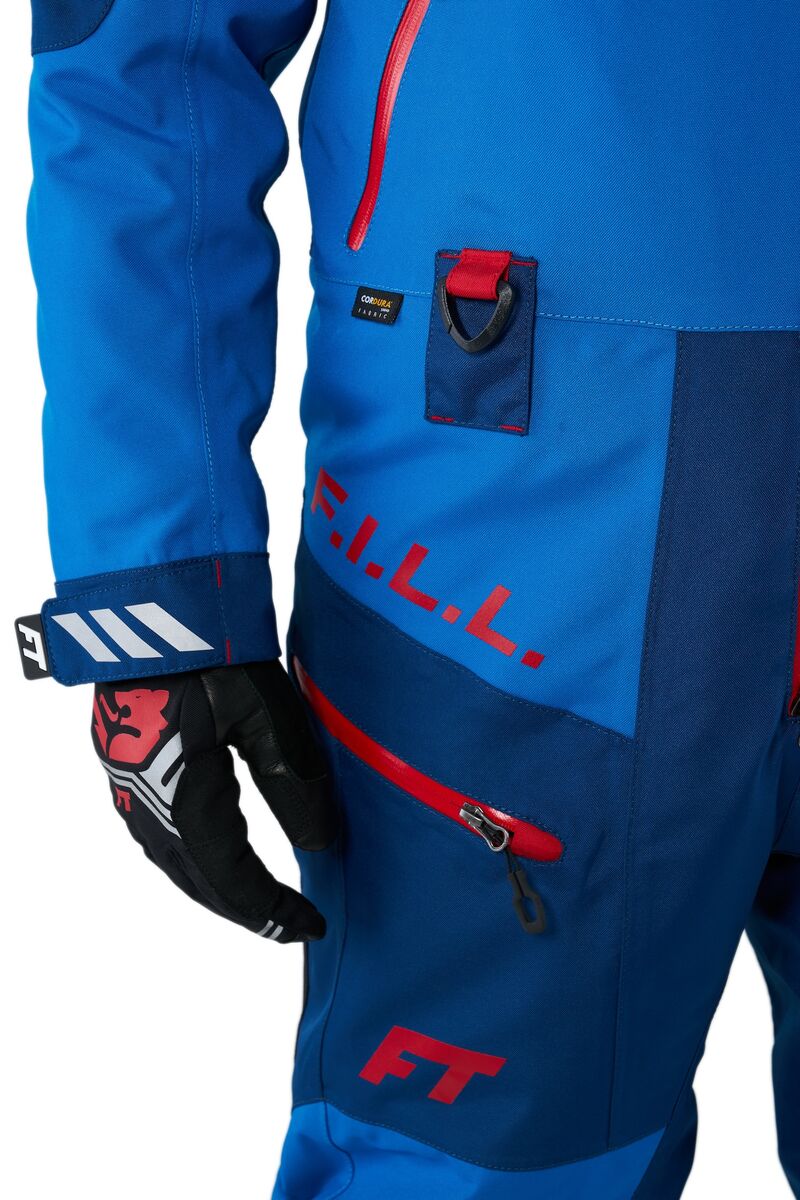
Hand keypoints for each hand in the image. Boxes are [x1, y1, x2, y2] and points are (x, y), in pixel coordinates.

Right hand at [91, 661, 335, 942]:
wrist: (151, 606)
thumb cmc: (212, 656)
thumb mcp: (267, 717)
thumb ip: (294, 785)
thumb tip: (321, 846)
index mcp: (183, 800)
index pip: (232, 880)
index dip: (271, 910)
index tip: (309, 926)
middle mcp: (145, 804)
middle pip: (197, 882)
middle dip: (243, 908)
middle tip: (286, 923)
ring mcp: (125, 785)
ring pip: (173, 861)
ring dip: (215, 887)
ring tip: (256, 899)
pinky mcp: (121, 762)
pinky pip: (156, 834)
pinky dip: (192, 858)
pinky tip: (212, 854)